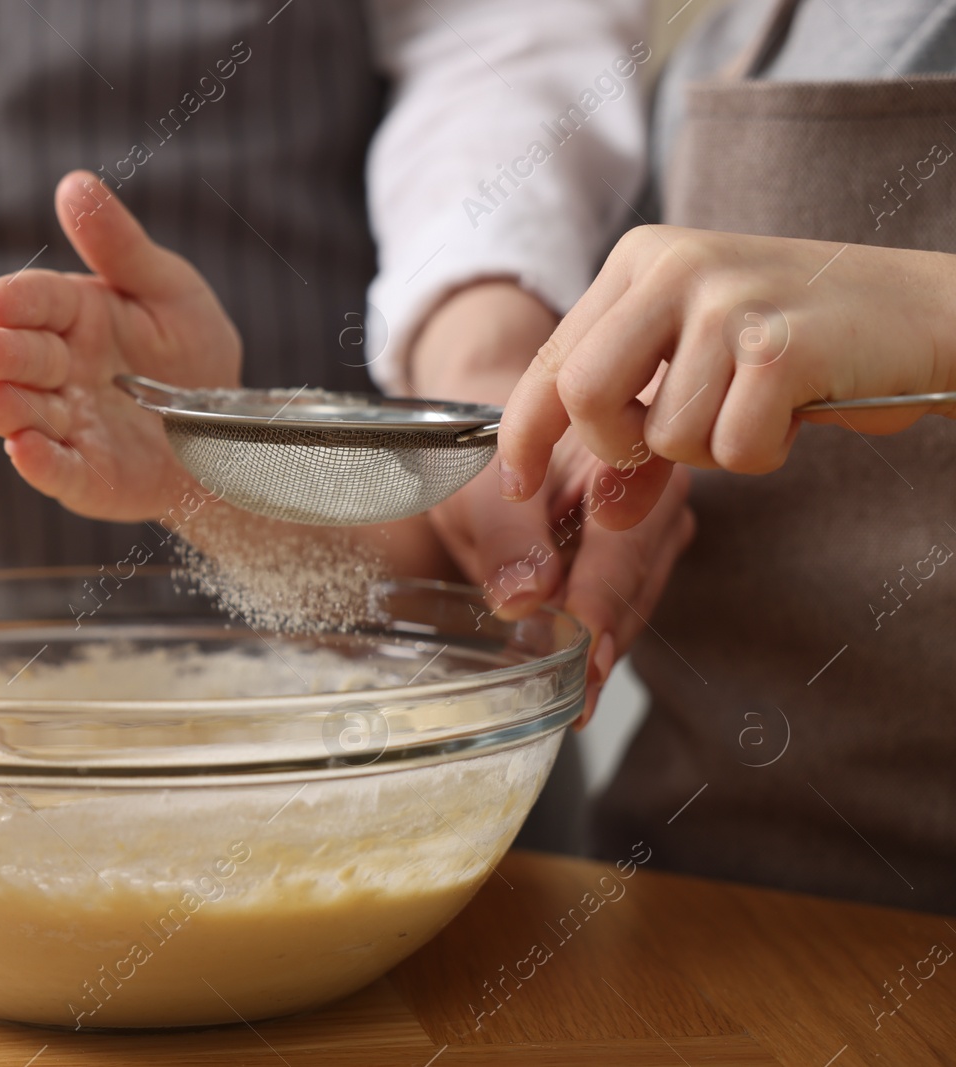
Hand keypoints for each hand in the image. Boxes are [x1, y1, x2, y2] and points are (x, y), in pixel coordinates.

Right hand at [0, 171, 240, 521]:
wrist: (228, 433)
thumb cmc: (192, 355)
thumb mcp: (169, 289)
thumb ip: (121, 246)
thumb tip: (74, 183)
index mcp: (75, 316)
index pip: (37, 301)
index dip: (16, 301)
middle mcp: (61, 370)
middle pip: (22, 357)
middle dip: (2, 354)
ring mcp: (68, 424)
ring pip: (26, 414)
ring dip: (5, 407)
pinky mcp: (84, 475)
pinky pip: (58, 469)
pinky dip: (38, 462)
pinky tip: (22, 448)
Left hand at [413, 281, 694, 722]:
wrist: (487, 424)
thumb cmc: (479, 449)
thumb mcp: (474, 487)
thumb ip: (503, 538)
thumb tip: (525, 599)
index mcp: (624, 459)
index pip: (621, 548)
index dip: (599, 609)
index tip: (584, 660)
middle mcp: (652, 492)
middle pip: (635, 582)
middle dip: (605, 643)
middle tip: (580, 700)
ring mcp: (651, 526)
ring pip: (634, 600)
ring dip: (603, 649)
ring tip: (578, 699)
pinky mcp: (636, 556)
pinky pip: (622, 603)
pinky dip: (597, 638)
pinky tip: (577, 676)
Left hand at [499, 226, 955, 526]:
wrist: (931, 314)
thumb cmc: (808, 345)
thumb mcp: (705, 377)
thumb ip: (641, 439)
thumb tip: (598, 510)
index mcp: (639, 261)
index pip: (551, 360)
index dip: (524, 433)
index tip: (517, 482)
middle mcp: (674, 265)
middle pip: (583, 393)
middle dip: (618, 446)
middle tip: (668, 448)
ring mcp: (729, 299)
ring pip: (664, 433)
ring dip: (712, 449)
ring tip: (761, 406)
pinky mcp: (782, 344)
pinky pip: (732, 447)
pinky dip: (763, 452)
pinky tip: (797, 410)